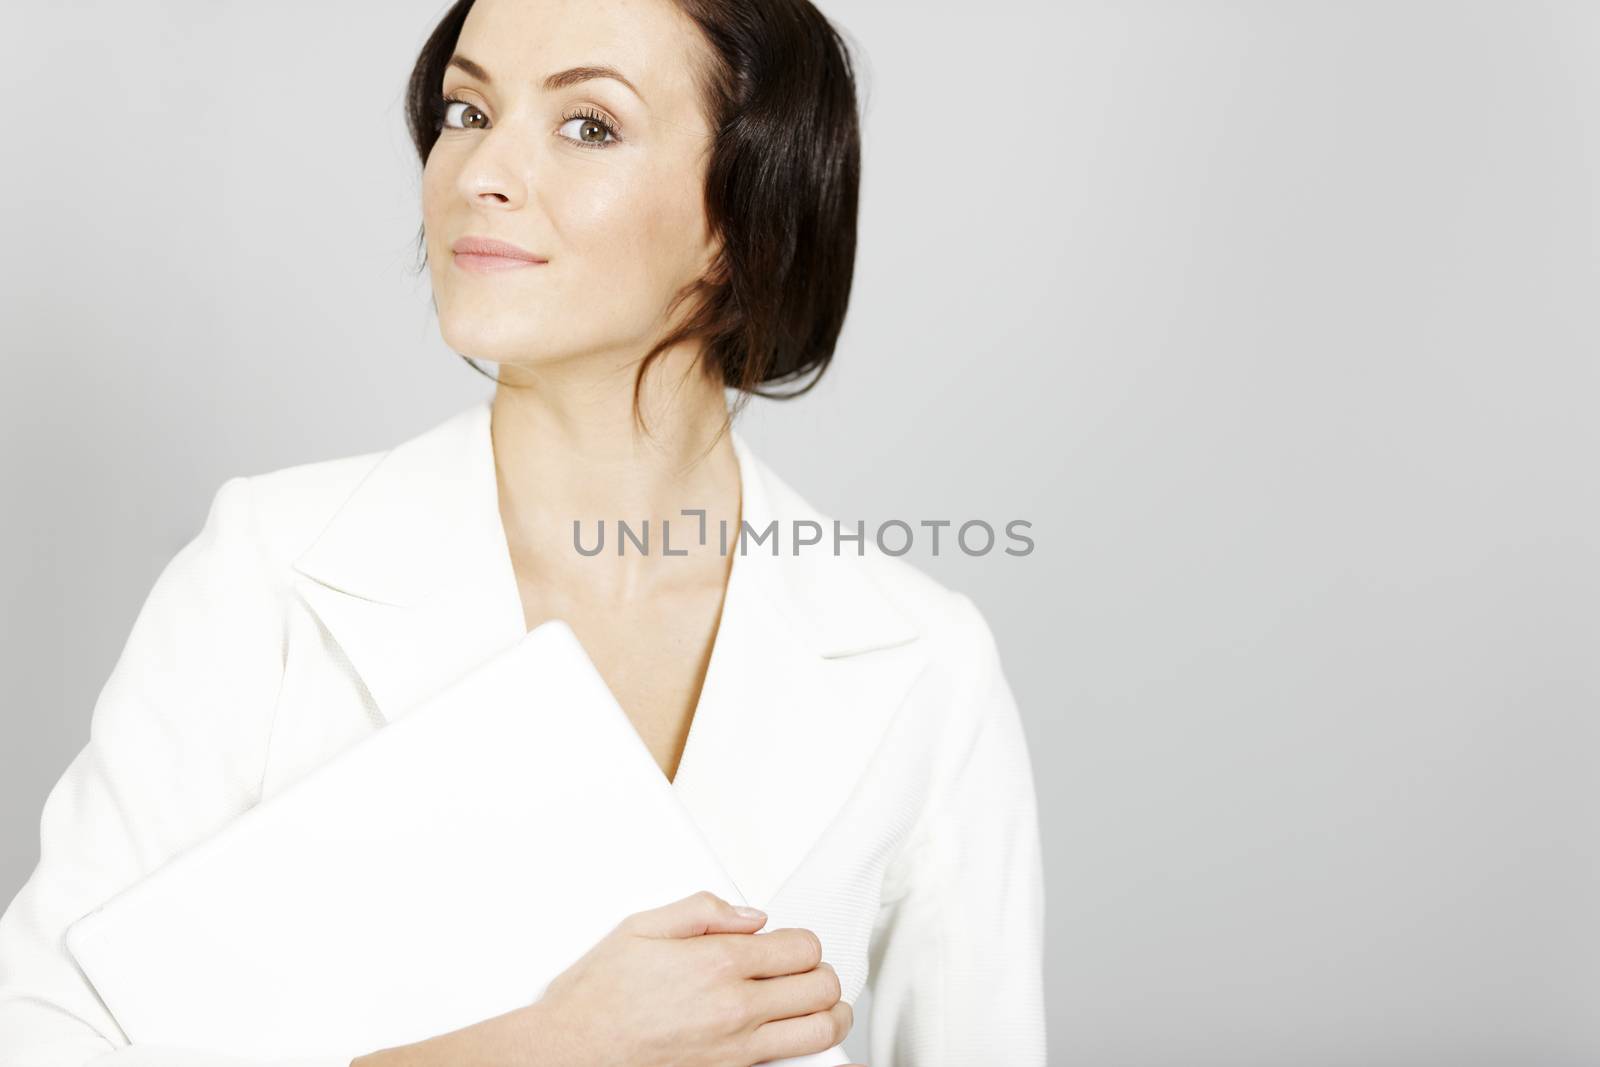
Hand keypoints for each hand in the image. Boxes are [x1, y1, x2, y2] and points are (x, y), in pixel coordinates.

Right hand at [354, 889, 856, 1066]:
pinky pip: (788, 1064)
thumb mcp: (640, 927)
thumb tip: (749, 914)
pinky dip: (799, 1049)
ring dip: (828, 1014)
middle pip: (821, 988)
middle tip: (806, 970)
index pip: (802, 947)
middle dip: (822, 974)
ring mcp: (736, 1052)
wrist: (568, 1053)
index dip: (804, 940)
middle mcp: (735, 1010)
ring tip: (817, 1004)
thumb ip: (702, 911)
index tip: (791, 942)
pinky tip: (789, 1037)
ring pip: (819, 1032)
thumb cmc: (596, 998)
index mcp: (718, 963)